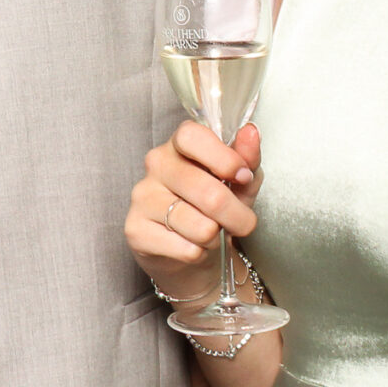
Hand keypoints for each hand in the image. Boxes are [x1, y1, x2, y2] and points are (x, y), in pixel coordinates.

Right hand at [126, 121, 263, 303]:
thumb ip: (246, 158)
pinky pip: (187, 249)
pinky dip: (199, 254)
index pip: (191, 137)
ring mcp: (143, 197)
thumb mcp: (238, 182)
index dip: (224, 158)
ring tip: (210, 233)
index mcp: (179, 145)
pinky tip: (191, 245)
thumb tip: (250, 133)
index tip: (243, 176)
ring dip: (216, 237)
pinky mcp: (136, 230)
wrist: (188, 252)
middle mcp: (156, 165)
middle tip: (243, 222)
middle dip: (238, 216)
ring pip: (201, 227)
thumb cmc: (214, 208)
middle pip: (209, 193)